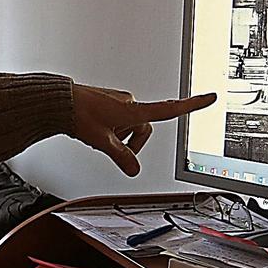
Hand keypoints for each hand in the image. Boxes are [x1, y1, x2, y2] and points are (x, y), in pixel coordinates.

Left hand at [70, 84, 215, 176]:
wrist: (58, 100)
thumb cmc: (77, 113)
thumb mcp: (102, 141)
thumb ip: (121, 157)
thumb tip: (134, 170)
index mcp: (133, 110)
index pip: (169, 109)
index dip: (191, 105)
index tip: (209, 97)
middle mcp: (129, 102)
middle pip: (144, 128)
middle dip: (132, 141)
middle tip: (112, 147)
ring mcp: (119, 101)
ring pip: (129, 125)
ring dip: (119, 134)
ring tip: (98, 134)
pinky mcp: (109, 102)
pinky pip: (118, 120)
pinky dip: (111, 128)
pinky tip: (94, 128)